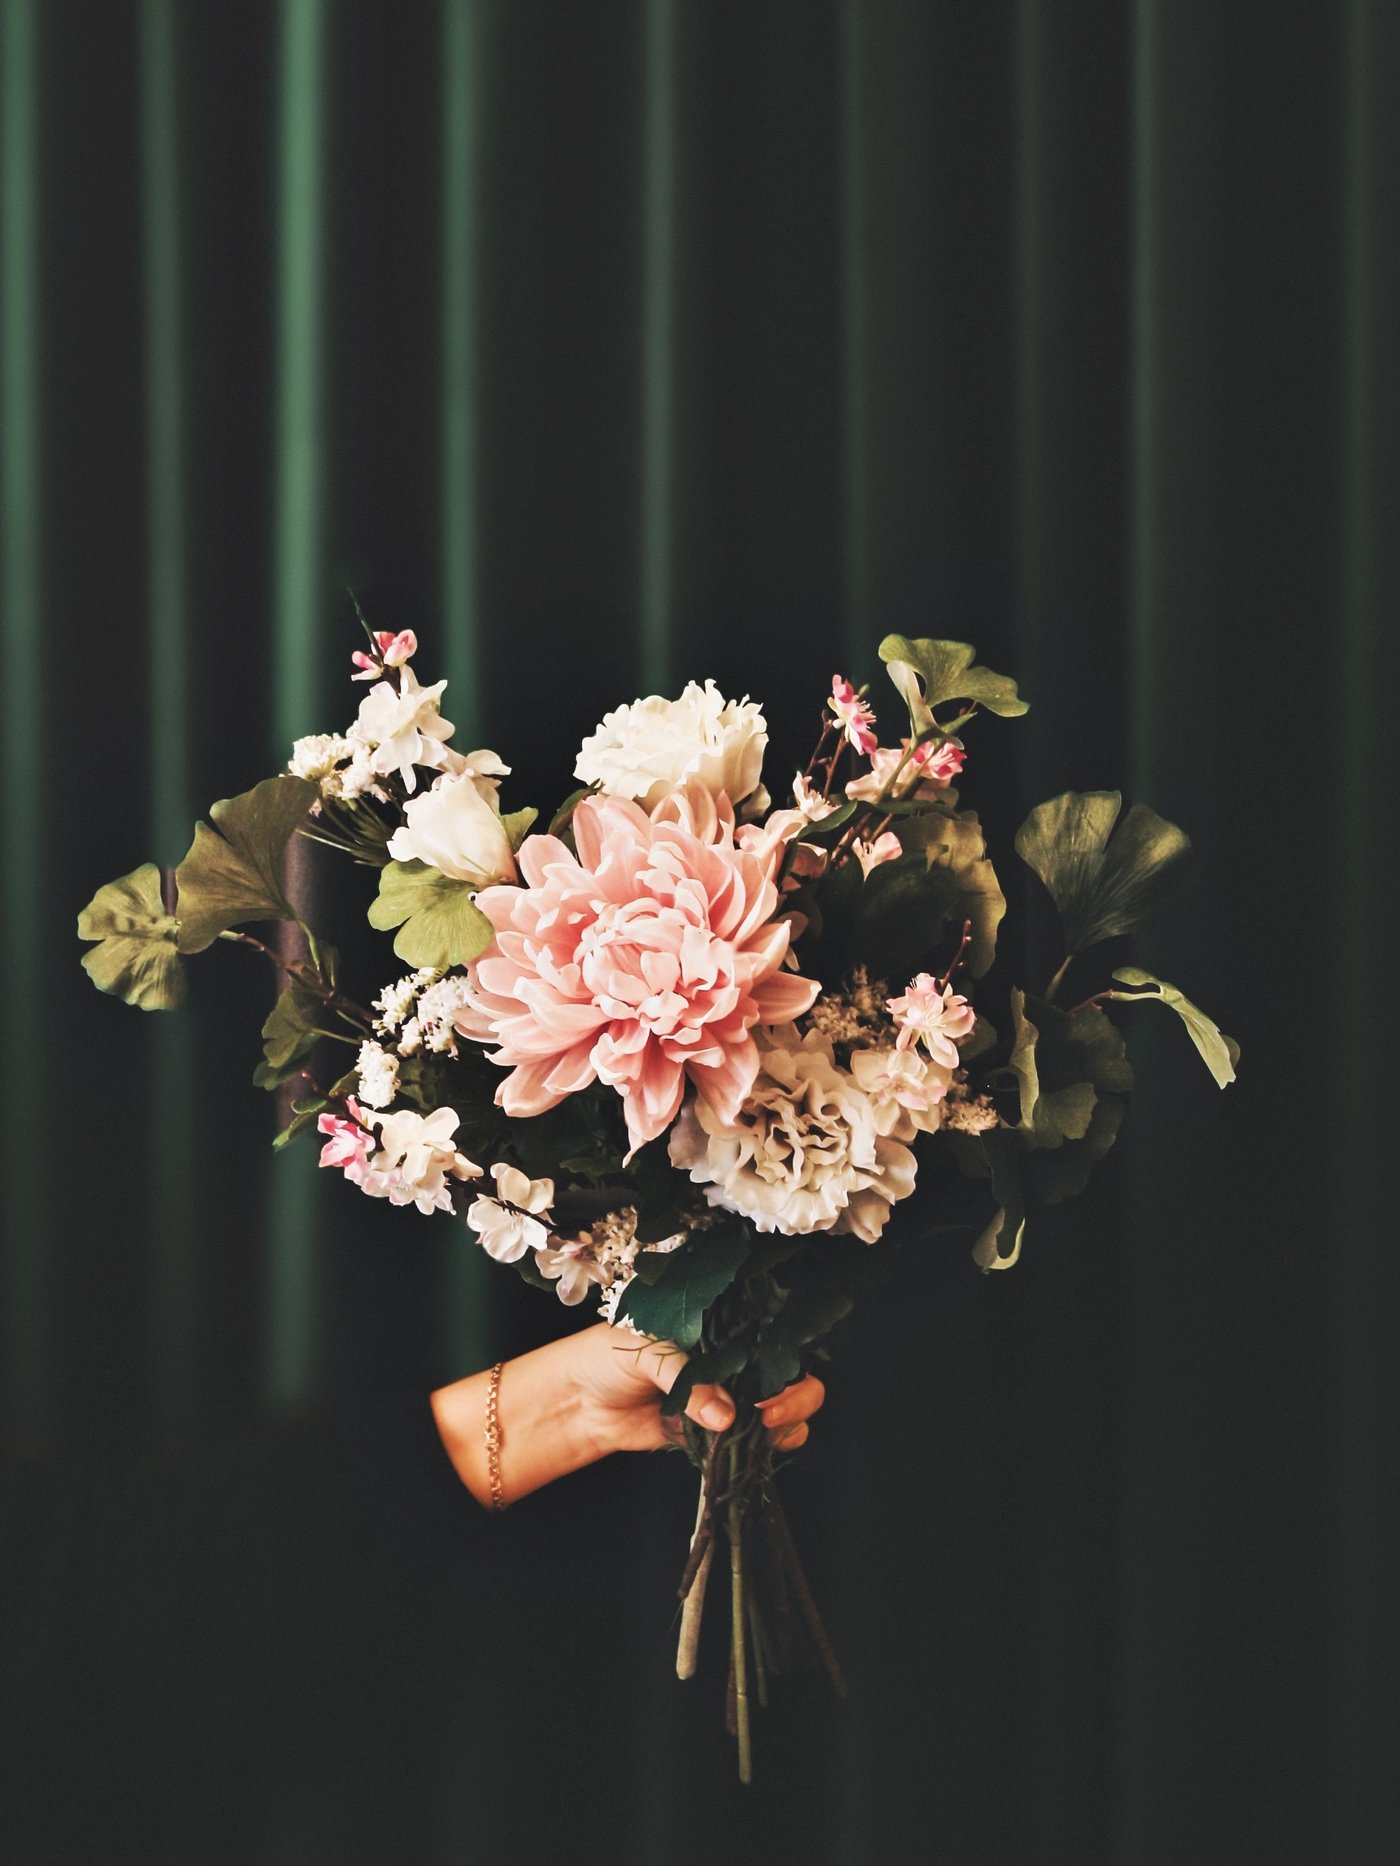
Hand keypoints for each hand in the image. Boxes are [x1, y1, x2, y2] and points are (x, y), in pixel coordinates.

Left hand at [431, 1323, 826, 1509]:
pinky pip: (759, 1441)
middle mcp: (734, 1359)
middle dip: (795, 1395)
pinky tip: (760, 1446)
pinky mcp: (719, 1432)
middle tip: (768, 1412)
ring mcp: (731, 1397)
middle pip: (792, 1373)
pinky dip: (769, 1447)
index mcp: (721, 1326)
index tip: (773, 1378)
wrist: (579, 1401)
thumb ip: (688, 1379)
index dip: (787, 1354)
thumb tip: (726, 1416)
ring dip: (789, 1421)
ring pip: (785, 1409)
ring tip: (764, 1430)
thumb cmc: (608, 1356)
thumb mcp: (646, 1351)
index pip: (773, 1333)